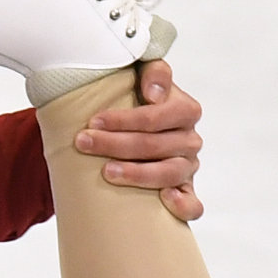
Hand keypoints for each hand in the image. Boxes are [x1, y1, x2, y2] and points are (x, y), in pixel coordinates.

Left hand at [74, 60, 203, 219]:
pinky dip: (183, 205)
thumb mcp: (145, 78)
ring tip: (106, 172)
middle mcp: (190, 140)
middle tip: (84, 143)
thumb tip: (154, 95)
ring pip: (169, 174)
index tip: (94, 122)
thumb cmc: (139, 102)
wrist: (143, 129)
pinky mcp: (185, 192)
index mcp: (186, 111)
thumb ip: (154, 72)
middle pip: (154, 145)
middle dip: (115, 144)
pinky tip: (164, 200)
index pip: (156, 117)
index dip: (124, 120)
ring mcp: (188, 167)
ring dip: (137, 174)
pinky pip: (193, 205)